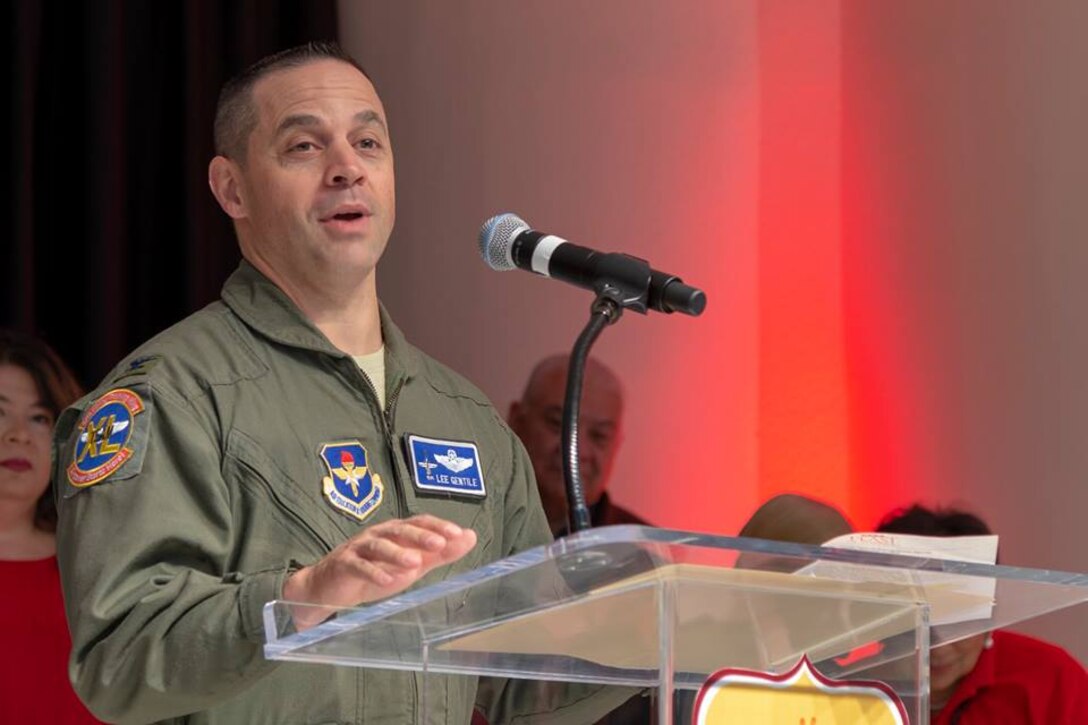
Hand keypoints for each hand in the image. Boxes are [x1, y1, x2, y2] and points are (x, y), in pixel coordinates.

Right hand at [283, 514, 476, 629]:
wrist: (331, 587)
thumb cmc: (376, 571)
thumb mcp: (412, 564)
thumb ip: (439, 553)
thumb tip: (470, 537)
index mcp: (398, 532)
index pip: (420, 523)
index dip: (439, 527)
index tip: (458, 535)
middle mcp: (380, 534)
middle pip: (401, 530)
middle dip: (421, 536)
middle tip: (440, 544)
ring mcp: (360, 547)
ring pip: (380, 546)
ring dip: (397, 553)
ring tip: (415, 564)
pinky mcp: (344, 564)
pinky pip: (359, 566)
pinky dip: (373, 573)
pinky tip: (386, 582)